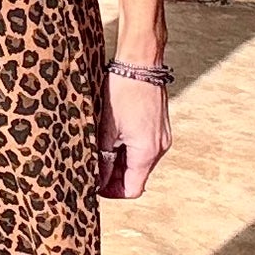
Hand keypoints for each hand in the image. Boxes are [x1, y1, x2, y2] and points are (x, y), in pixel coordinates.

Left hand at [97, 73, 170, 198]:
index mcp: (147, 152)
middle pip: (136, 176)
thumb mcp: (106, 128)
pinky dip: (128, 148)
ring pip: (139, 161)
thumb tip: (98, 181)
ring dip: (120, 161)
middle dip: (114, 175)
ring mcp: (162, 137)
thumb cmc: (122, 92)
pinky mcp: (159, 126)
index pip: (132, 189)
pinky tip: (113, 135)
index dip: (111, 191)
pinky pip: (144, 147)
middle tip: (92, 165)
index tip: (94, 184)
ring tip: (100, 147)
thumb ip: (103, 158)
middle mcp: (159, 147)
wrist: (141, 63)